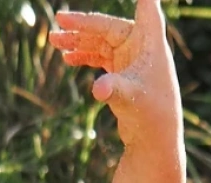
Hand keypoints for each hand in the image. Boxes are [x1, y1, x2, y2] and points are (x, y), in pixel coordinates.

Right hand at [49, 0, 181, 149]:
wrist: (155, 140)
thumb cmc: (152, 115)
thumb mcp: (131, 98)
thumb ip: (114, 89)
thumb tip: (98, 90)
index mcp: (151, 42)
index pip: (147, 8)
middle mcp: (142, 46)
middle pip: (108, 26)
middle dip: (83, 25)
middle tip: (58, 22)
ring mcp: (132, 58)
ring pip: (100, 42)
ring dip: (79, 42)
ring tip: (55, 42)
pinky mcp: (124, 72)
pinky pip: (100, 56)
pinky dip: (85, 56)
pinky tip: (68, 59)